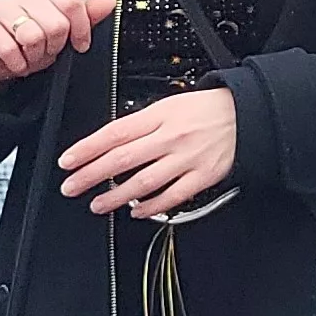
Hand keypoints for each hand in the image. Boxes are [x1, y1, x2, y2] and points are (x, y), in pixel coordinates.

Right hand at [0, 0, 115, 84]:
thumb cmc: (28, 35)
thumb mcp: (61, 27)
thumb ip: (86, 14)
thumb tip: (109, 1)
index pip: (72, 2)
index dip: (81, 29)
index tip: (81, 44)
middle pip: (56, 24)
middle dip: (55, 46)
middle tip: (47, 49)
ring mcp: (0, 4)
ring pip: (33, 37)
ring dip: (35, 56)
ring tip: (30, 54)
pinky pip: (10, 50)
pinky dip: (17, 64)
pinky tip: (15, 59)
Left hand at [58, 88, 239, 217]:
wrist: (247, 113)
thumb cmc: (206, 109)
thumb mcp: (169, 105)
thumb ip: (142, 124)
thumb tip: (110, 144)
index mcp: (159, 115)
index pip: (114, 133)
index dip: (87, 148)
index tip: (68, 161)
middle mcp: (171, 136)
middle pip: (122, 158)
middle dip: (91, 175)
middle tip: (71, 187)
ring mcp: (187, 158)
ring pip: (144, 181)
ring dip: (116, 196)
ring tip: (98, 204)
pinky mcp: (203, 176)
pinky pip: (173, 196)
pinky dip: (152, 206)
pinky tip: (137, 211)